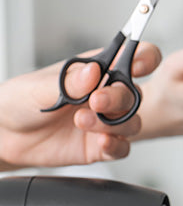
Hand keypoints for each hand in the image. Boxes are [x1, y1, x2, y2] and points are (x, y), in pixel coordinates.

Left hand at [0, 43, 161, 170]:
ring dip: (112, 123)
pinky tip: (101, 143)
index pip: (134, 57)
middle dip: (118, 97)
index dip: (145, 57)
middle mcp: (106, 94)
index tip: (138, 64)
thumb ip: (70, 82)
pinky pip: (122, 148)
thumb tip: (93, 71)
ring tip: (82, 121)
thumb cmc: (20, 102)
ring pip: (132, 121)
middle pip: (133, 92)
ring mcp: (105, 121)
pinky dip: (116, 146)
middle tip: (96, 101)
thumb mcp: (40, 87)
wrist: (3, 135)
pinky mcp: (100, 145)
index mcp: (97, 70)